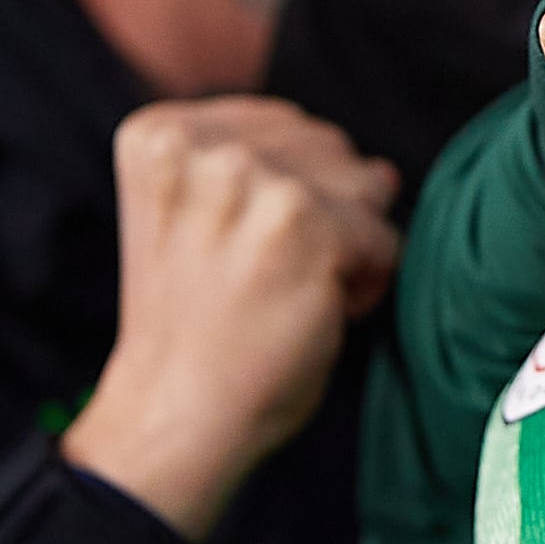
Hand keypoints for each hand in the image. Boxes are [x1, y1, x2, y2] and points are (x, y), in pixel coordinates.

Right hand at [63, 97, 399, 542]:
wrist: (176, 417)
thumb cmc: (198, 331)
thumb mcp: (204, 223)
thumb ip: (279, 176)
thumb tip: (385, 171)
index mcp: (159, 135)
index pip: (281, 126)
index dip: (288, 194)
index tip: (247, 251)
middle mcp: (196, 146)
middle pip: (327, 147)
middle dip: (326, 214)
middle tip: (274, 280)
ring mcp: (245, 176)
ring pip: (363, 185)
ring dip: (350, 245)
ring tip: (294, 292)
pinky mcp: (298, 217)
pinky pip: (384, 235)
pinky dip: (371, 280)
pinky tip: (321, 312)